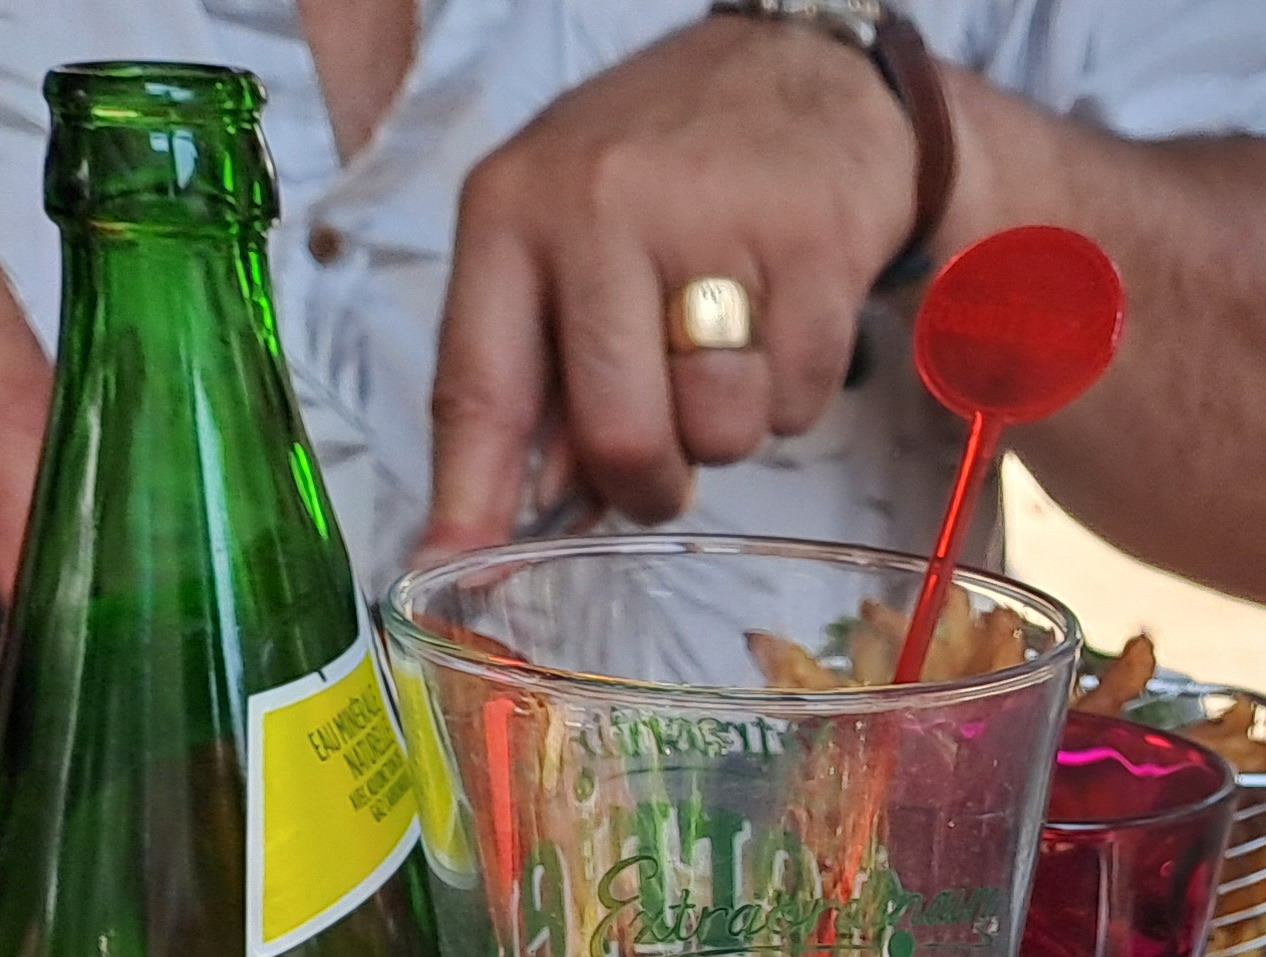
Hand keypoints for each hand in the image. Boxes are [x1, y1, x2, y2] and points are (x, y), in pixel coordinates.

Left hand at [421, 16, 920, 554]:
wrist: (802, 72)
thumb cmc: (666, 176)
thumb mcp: (564, 238)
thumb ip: (536, 374)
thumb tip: (518, 522)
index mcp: (512, 212)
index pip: (479, 386)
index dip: (471, 497)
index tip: (453, 574)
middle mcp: (599, 208)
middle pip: (618, 434)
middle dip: (649, 483)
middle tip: (667, 464)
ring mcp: (711, 221)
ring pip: (720, 431)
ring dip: (730, 429)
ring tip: (731, 348)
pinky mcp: (812, 244)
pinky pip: (797, 402)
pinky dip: (795, 393)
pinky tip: (784, 319)